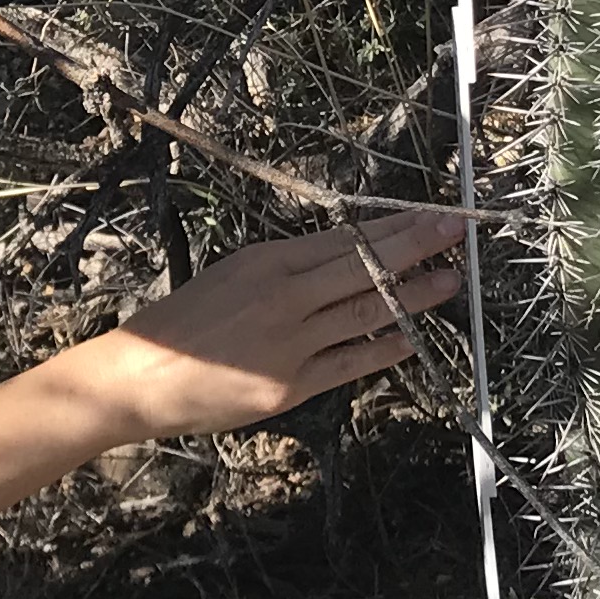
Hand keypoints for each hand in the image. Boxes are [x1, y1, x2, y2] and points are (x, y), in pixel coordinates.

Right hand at [80, 204, 468, 438]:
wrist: (141, 374)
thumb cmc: (182, 323)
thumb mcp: (233, 274)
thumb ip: (286, 268)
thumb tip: (343, 257)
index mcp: (268, 260)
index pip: (346, 237)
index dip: (394, 226)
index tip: (430, 214)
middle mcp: (285, 295)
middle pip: (365, 264)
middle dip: (417, 246)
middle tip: (458, 231)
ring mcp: (291, 341)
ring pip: (366, 310)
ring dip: (414, 295)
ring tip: (451, 280)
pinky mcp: (291, 384)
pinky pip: (351, 363)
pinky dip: (386, 348)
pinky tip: (414, 336)